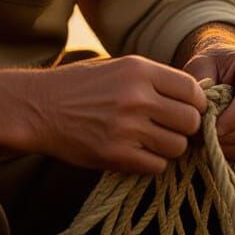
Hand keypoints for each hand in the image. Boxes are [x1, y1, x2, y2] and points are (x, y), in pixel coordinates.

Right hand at [33, 55, 208, 175]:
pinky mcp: (116, 155)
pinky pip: (157, 166)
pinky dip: (151, 163)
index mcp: (139, 70)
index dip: (195, 103)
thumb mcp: (117, 68)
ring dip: (169, 147)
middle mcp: (137, 97)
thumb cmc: (79, 86)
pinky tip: (136, 153)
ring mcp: (127, 127)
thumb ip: (153, 79)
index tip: (186, 109)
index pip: (192, 90)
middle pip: (190, 121)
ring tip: (150, 141)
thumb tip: (194, 96)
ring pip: (177, 146)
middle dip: (185, 128)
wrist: (39, 108)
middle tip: (170, 129)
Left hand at [183, 45, 234, 162]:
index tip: (211, 127)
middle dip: (230, 136)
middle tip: (203, 138)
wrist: (222, 68)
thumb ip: (200, 85)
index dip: (234, 116)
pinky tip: (216, 146)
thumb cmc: (210, 64)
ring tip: (206, 142)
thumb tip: (198, 114)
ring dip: (231, 147)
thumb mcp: (200, 64)